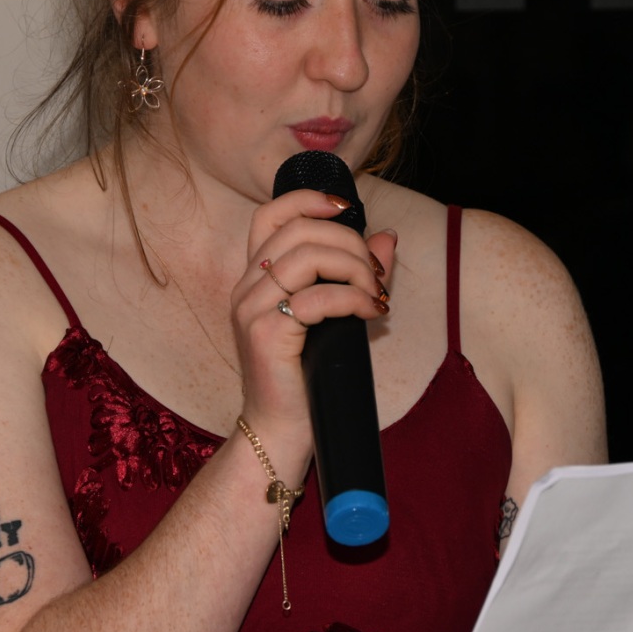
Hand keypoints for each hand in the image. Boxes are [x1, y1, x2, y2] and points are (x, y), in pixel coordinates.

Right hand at [231, 188, 395, 458]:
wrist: (281, 431)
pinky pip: (316, 297)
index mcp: (256, 279)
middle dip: (349, 242)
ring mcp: (251, 309)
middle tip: (375, 274)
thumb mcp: (335, 316)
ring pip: (306, 256)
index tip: (346, 208)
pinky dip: (353, 298)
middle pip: (298, 231)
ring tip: (374, 295)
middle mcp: (246, 288)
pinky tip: (370, 312)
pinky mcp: (265, 333)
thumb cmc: (307, 377)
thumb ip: (355, 274)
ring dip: (353, 268)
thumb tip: (386, 236)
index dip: (307, 200)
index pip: (269, 216)